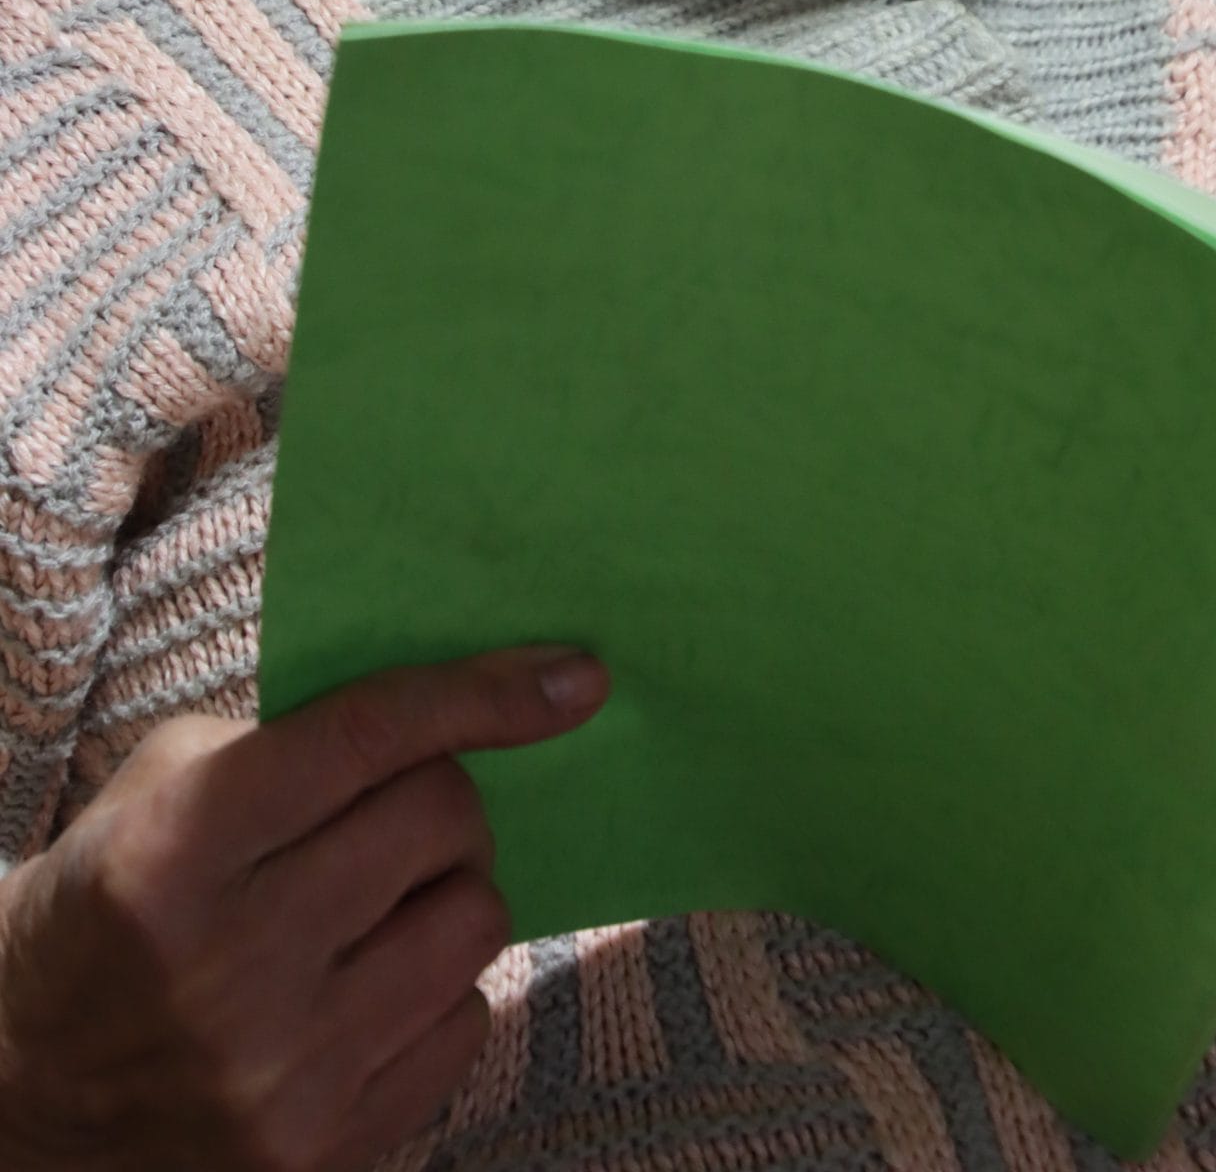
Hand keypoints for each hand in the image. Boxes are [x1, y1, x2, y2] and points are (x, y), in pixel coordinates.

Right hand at [0, 643, 607, 1171]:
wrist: (25, 1087)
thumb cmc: (113, 899)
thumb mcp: (165, 786)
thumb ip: (299, 736)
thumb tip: (465, 703)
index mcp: (182, 848)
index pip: (373, 736)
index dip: (484, 694)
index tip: (575, 678)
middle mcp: (234, 964)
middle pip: (443, 821)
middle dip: (444, 799)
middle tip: (400, 817)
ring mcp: (284, 1071)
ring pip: (475, 922)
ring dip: (448, 893)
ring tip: (381, 905)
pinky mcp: (326, 1149)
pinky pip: (468, 1024)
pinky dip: (438, 991)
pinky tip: (370, 988)